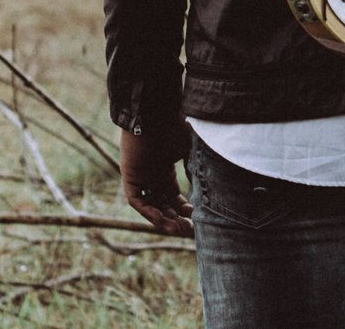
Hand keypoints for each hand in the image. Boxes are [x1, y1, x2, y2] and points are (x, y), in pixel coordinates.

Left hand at [121, 119, 193, 236]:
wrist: (155, 112)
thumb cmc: (175, 125)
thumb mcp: (193, 150)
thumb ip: (199, 168)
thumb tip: (214, 187)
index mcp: (165, 169)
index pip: (174, 197)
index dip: (186, 210)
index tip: (199, 220)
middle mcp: (152, 175)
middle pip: (164, 205)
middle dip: (177, 219)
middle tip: (192, 231)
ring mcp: (141, 176)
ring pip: (151, 206)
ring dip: (164, 220)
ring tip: (180, 230)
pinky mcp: (130, 176)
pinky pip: (137, 201)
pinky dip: (150, 212)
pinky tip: (164, 220)